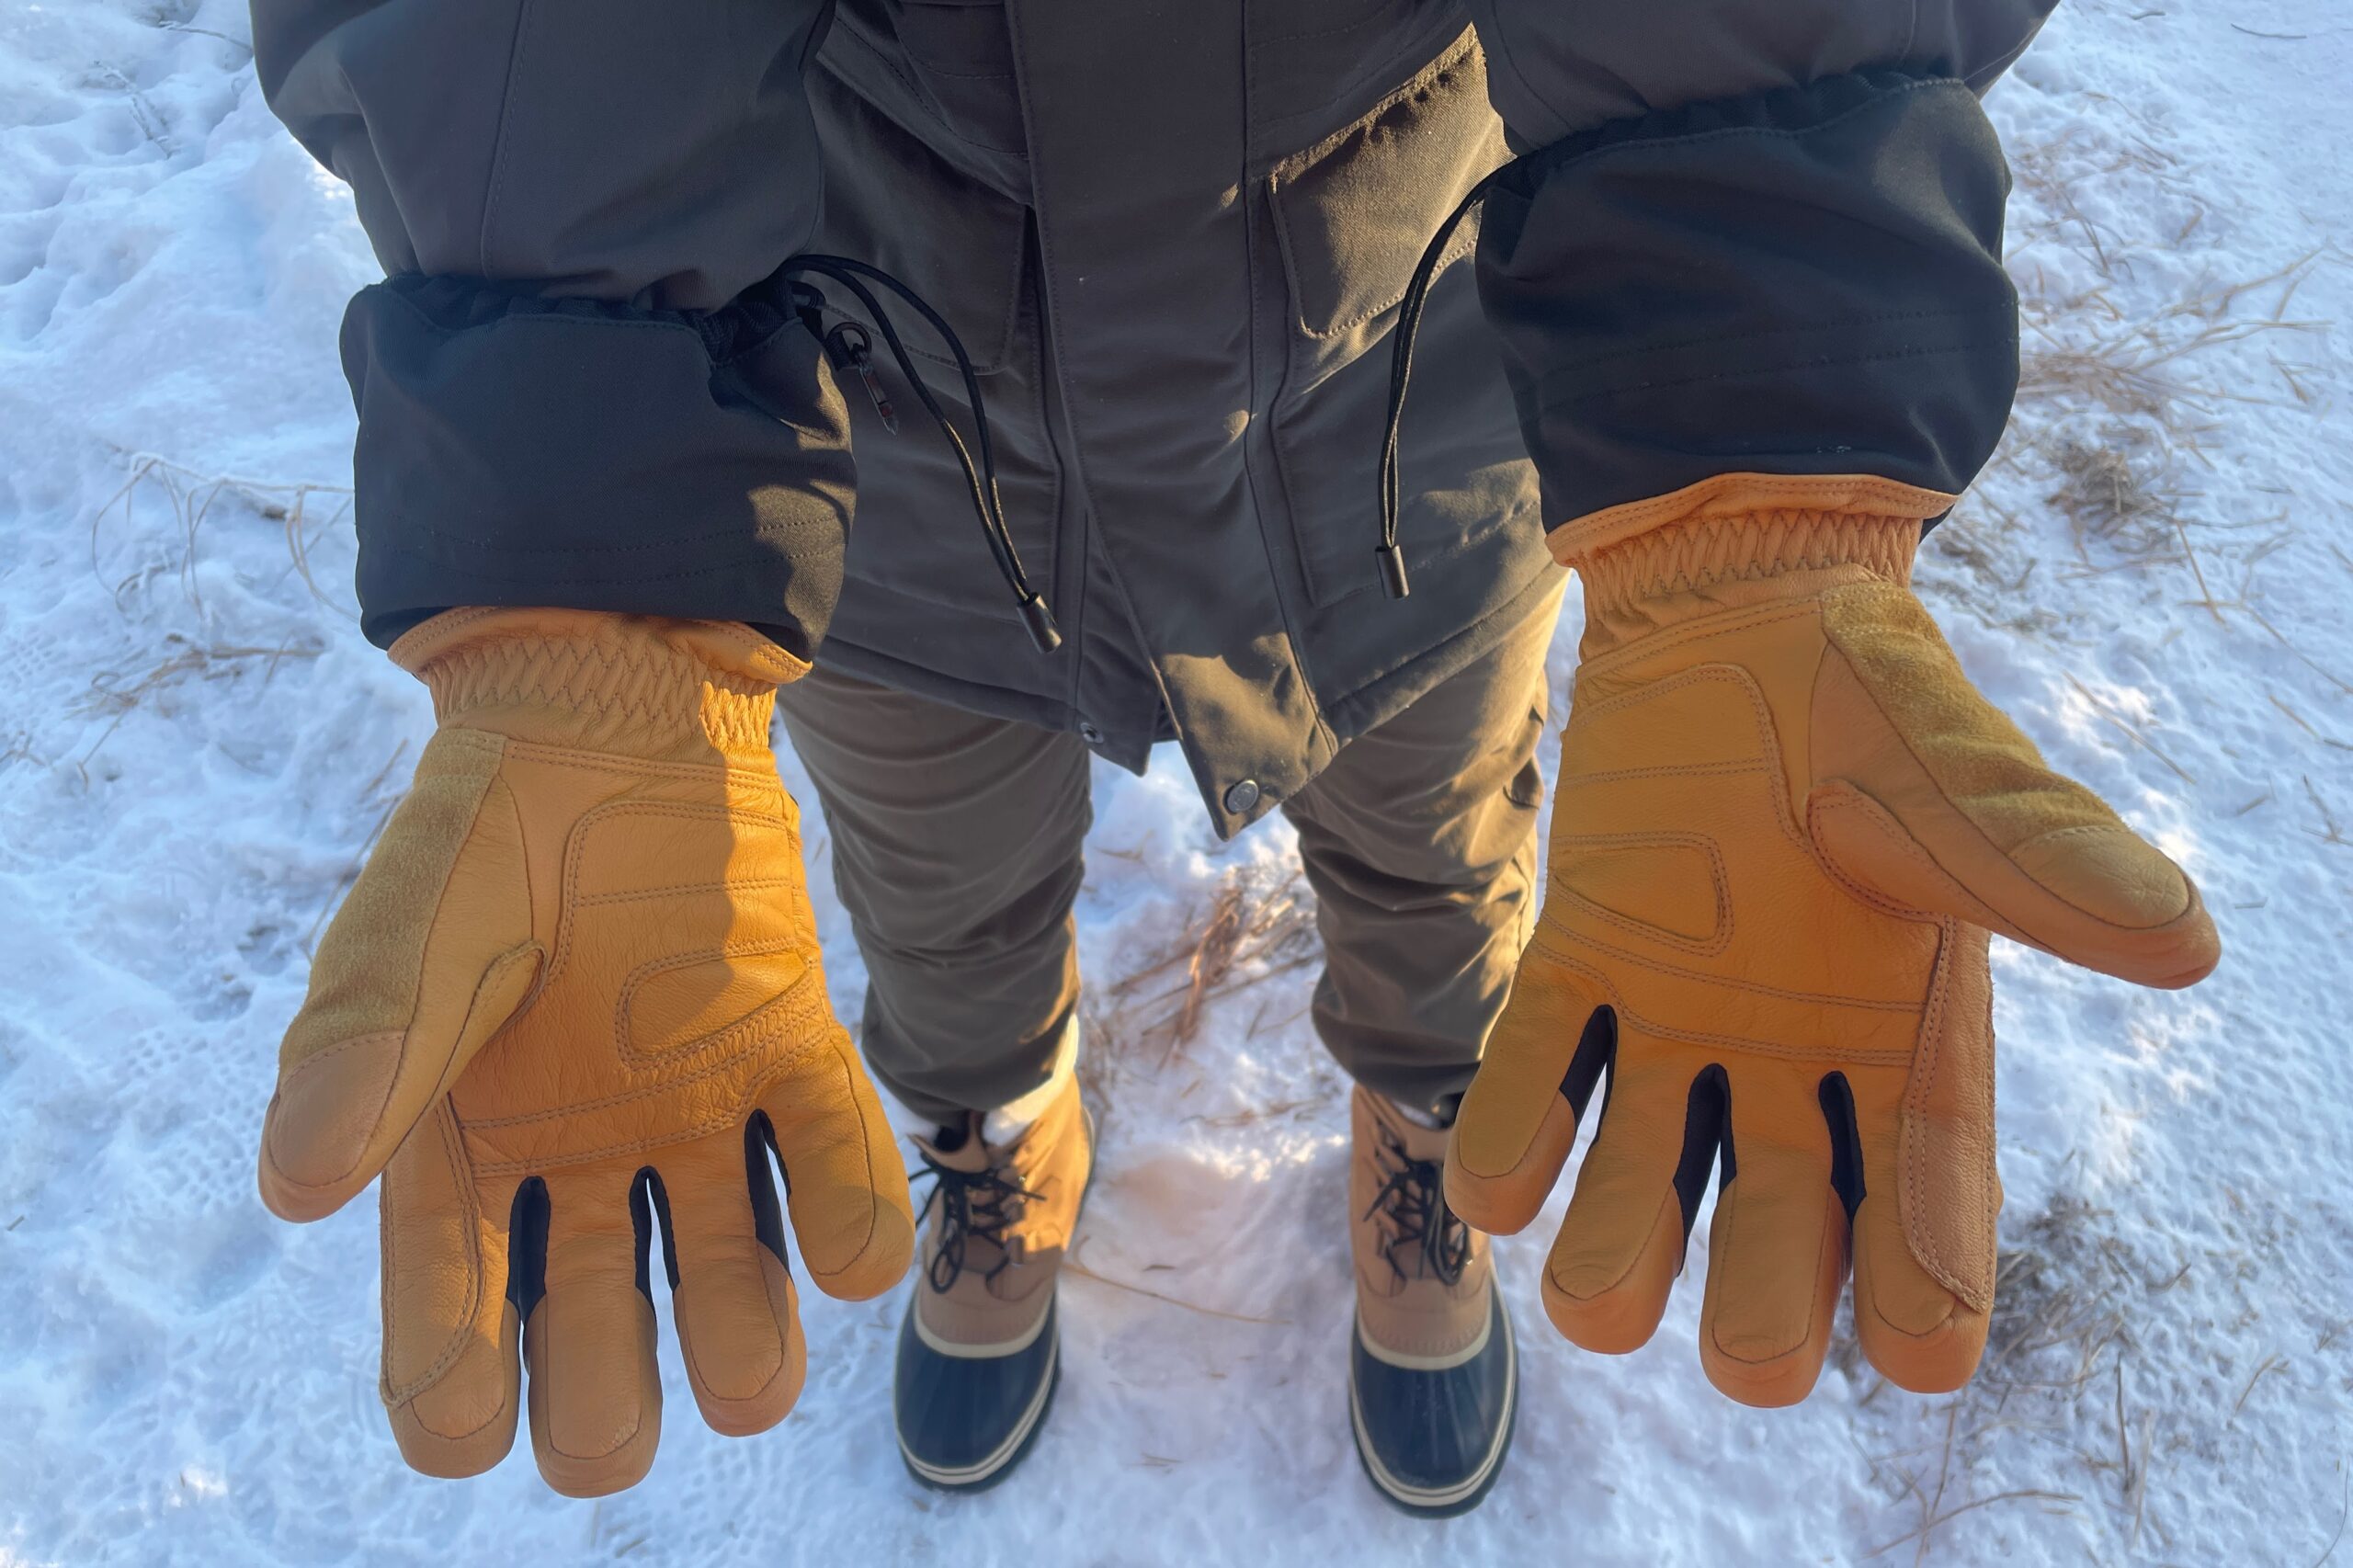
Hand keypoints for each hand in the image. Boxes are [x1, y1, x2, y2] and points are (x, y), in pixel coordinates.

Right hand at [258, 609, 913, 1493]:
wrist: (605, 721)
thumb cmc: (481, 837)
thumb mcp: (408, 938)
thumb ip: (359, 1051)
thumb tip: (298, 1192)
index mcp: (461, 1166)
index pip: (450, 1352)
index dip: (461, 1410)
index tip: (479, 1411)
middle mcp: (579, 1169)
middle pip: (600, 1363)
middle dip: (609, 1416)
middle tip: (619, 1392)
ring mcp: (689, 1119)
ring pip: (731, 1301)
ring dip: (746, 1358)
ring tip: (745, 1367)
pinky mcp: (785, 1055)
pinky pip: (839, 1179)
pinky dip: (856, 1233)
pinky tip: (840, 1250)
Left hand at [1448, 480, 2217, 1404]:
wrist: (1750, 611)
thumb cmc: (1885, 708)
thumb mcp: (1968, 791)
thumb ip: (2049, 871)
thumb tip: (2183, 943)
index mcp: (1907, 1044)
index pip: (1930, 1206)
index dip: (1929, 1291)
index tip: (1920, 1355)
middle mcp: (1792, 1061)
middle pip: (1782, 1230)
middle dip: (1765, 1306)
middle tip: (1751, 1354)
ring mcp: (1679, 1022)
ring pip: (1648, 1177)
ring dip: (1621, 1248)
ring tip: (1601, 1298)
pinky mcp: (1583, 961)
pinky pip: (1541, 1070)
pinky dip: (1516, 1132)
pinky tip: (1495, 1193)